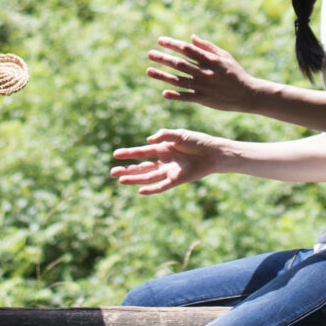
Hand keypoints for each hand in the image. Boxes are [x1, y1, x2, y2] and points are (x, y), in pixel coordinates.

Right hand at [111, 127, 229, 195]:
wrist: (213, 153)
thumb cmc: (198, 141)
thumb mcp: (179, 134)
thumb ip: (163, 135)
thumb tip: (148, 140)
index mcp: (162, 148)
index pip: (141, 152)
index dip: (128, 153)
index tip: (115, 154)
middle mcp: (163, 161)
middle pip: (141, 167)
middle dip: (127, 170)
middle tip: (112, 172)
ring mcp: (169, 171)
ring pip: (148, 177)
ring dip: (135, 179)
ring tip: (120, 180)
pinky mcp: (176, 180)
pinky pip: (161, 186)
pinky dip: (151, 189)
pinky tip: (140, 190)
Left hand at [145, 36, 266, 113]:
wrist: (248, 94)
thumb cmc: (235, 73)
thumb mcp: (225, 56)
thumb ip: (208, 47)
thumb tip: (191, 37)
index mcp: (210, 60)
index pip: (187, 49)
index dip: (172, 44)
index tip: (160, 40)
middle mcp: (205, 72)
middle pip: (179, 64)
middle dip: (163, 58)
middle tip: (150, 54)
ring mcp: (204, 87)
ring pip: (179, 80)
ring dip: (162, 76)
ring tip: (148, 71)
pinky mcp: (204, 99)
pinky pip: (186, 97)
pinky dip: (175, 95)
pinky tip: (164, 93)